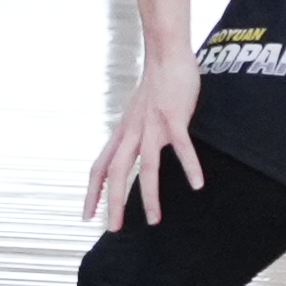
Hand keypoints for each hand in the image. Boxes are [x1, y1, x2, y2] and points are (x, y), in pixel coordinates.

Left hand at [85, 50, 204, 232]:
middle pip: (117, 173)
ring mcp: (152, 126)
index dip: (92, 192)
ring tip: (153, 220)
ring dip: (149, 195)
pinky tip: (197, 184)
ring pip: (147, 167)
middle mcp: (132, 133)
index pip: (99, 167)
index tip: (88, 215)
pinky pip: (181, 147)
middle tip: (113, 229)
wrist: (164, 55)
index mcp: (122, 133)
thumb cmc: (154, 85)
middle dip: (113, 203)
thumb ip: (131, 135)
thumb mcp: (135, 114)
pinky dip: (189, 166)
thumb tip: (129, 152)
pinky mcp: (173, 118)